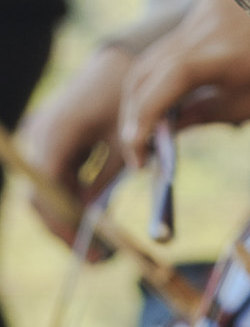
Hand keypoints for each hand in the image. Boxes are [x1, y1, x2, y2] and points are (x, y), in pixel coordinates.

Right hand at [16, 42, 134, 242]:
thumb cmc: (131, 98)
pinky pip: (57, 182)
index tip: (92, 251)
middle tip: (98, 260)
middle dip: (66, 231)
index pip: (48, 192)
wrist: (122, 66)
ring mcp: (42, 140)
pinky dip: (74, 204)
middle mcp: (40, 137)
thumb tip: (100, 221)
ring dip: (70, 221)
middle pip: (41, 198)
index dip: (67, 225)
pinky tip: (97, 224)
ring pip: (47, 193)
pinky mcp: (52, 144)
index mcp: (57, 134)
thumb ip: (111, 179)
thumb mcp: (130, 142)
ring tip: (100, 252)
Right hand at [115, 0, 249, 166]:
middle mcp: (203, 23)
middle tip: (142, 157)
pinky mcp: (211, 4)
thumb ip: (224, 112)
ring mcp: (204, 8)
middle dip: (136, 115)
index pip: (158, 88)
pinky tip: (188, 103)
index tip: (138, 159)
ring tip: (159, 137)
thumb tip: (176, 126)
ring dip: (149, 95)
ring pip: (157, 56)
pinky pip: (178, 44)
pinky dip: (171, 74)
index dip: (140, 125)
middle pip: (145, 71)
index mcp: (220, 51)